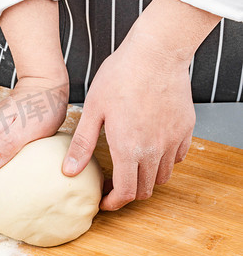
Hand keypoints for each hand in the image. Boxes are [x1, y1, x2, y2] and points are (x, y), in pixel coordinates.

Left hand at [63, 41, 193, 210]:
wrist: (154, 52)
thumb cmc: (120, 76)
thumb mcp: (93, 110)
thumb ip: (82, 144)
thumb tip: (69, 171)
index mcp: (128, 148)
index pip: (126, 192)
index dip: (114, 203)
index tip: (104, 200)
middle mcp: (154, 150)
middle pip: (145, 189)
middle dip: (128, 193)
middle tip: (114, 184)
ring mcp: (173, 140)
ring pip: (163, 176)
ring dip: (146, 179)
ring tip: (130, 166)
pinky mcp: (185, 128)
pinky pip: (177, 157)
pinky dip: (163, 161)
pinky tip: (150, 148)